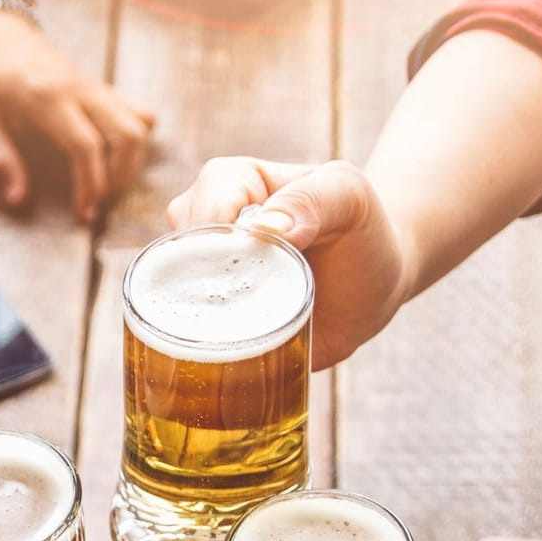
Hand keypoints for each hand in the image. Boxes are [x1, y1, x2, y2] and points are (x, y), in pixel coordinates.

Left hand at [0, 12, 153, 221]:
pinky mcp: (101, 87)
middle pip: (128, 134)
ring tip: (110, 184)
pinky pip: (137, 110)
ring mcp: (95, 86)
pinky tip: (114, 158)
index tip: (85, 212)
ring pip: (141, 122)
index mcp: (48, 99)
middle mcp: (80, 90)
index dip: (91, 185)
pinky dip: (135, 137)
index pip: (86, 146)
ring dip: (133, 160)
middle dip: (121, 178)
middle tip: (101, 202)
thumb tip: (16, 198)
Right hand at [165, 158, 413, 370]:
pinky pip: (180, 336)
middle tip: (251, 303)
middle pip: (171, 255)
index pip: (201, 209)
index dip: (219, 241)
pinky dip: (196, 349)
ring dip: (195, 319)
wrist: (375, 289)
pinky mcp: (208, 322)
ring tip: (242, 329)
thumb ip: (314, 199)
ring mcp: (201, 278)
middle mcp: (204, 231)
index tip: (258, 265)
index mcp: (229, 184)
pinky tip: (224, 356)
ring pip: (165, 296)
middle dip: (202, 284)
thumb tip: (267, 228)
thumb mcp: (349, 198)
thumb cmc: (361, 231)